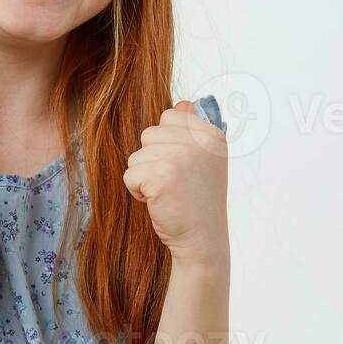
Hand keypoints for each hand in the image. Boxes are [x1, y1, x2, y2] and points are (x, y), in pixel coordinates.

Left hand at [123, 100, 229, 263]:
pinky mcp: (161, 177)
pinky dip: (138, 191)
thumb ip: (193, 131)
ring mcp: (181, 157)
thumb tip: (183, 103)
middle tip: (174, 184)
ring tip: (168, 193)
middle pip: (149, 134)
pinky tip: (159, 202)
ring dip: (144, 177)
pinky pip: (130, 175)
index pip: (170, 116)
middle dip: (153, 160)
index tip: (184, 168)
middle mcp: (199, 142)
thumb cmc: (199, 202)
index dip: (167, 144)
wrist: (203, 241)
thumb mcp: (206, 161)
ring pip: (136, 156)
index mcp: (212, 134)